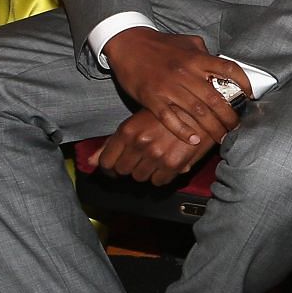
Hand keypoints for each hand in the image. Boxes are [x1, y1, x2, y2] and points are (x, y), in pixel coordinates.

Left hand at [93, 108, 215, 184]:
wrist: (200, 111)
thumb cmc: (168, 112)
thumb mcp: (136, 121)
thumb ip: (112, 143)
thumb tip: (90, 161)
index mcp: (128, 130)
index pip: (106, 161)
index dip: (109, 167)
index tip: (114, 167)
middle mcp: (140, 144)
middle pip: (123, 171)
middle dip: (129, 167)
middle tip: (138, 159)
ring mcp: (156, 155)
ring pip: (140, 177)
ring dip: (145, 171)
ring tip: (154, 158)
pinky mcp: (173, 164)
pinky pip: (158, 181)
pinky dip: (161, 176)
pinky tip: (165, 163)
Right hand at [103, 27, 244, 149]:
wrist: (128, 44)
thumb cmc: (160, 44)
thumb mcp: (186, 42)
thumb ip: (204, 53)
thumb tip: (221, 64)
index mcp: (197, 58)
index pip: (227, 69)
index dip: (243, 83)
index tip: (249, 97)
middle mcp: (186, 73)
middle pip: (215, 98)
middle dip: (229, 116)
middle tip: (236, 127)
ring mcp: (169, 87)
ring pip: (197, 112)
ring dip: (212, 128)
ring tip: (221, 138)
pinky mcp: (153, 99)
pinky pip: (171, 119)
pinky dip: (184, 131)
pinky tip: (195, 140)